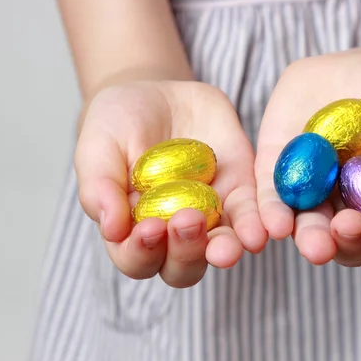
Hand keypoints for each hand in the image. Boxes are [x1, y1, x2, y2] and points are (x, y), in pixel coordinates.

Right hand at [76, 81, 267, 287]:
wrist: (158, 93)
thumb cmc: (118, 123)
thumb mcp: (98, 145)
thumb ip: (99, 186)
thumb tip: (111, 229)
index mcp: (132, 230)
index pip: (136, 259)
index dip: (141, 252)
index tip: (149, 227)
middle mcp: (171, 233)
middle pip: (181, 266)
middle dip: (186, 253)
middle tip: (186, 220)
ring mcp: (208, 216)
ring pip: (219, 249)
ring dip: (225, 250)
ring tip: (229, 244)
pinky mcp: (239, 193)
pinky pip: (252, 216)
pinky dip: (257, 224)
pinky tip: (263, 228)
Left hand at [255, 50, 360, 271]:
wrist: (355, 68)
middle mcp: (345, 212)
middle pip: (346, 246)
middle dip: (348, 242)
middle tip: (347, 226)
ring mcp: (309, 196)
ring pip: (305, 229)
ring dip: (307, 237)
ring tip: (309, 240)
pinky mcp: (275, 174)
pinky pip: (270, 197)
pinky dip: (271, 211)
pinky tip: (275, 222)